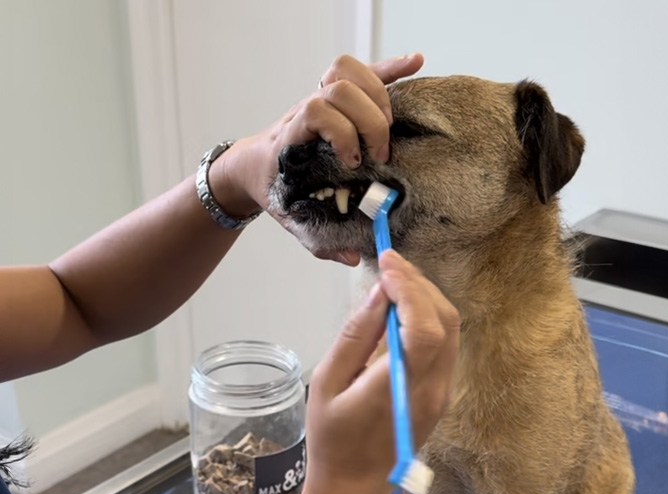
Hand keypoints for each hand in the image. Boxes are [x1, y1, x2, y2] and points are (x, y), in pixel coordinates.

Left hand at [208, 53, 423, 265]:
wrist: (252, 165)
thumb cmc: (274, 190)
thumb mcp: (292, 218)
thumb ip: (320, 240)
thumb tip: (353, 256)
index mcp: (292, 138)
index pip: (315, 111)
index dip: (341, 132)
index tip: (353, 162)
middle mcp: (305, 110)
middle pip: (338, 88)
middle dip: (367, 118)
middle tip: (379, 152)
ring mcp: (321, 98)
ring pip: (346, 70)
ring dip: (377, 93)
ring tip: (391, 124)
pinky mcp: (337, 95)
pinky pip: (363, 73)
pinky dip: (390, 68)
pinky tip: (415, 63)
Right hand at [295, 250, 459, 493]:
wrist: (354, 484)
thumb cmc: (330, 436)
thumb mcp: (326, 382)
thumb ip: (355, 336)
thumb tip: (379, 293)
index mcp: (397, 390)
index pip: (423, 330)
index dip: (410, 290)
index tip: (385, 266)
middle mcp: (431, 390)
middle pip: (444, 321)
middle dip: (419, 284)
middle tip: (389, 261)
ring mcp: (442, 392)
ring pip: (451, 329)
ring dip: (427, 296)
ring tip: (395, 276)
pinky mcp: (442, 392)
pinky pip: (445, 343)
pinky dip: (429, 314)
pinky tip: (404, 304)